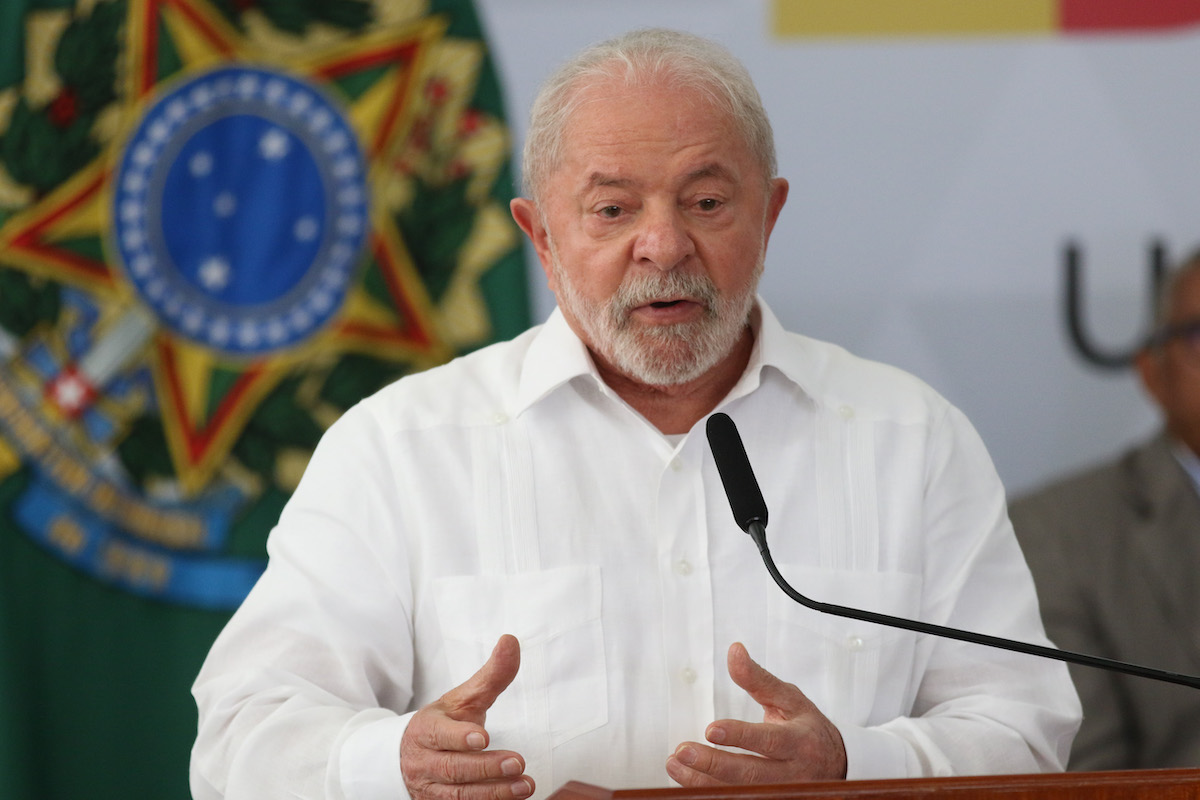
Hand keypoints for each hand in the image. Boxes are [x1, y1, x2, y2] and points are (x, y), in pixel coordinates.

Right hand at [401, 634, 534, 799]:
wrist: (406, 757)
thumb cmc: (442, 724)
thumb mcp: (461, 699)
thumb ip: (489, 676)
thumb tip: (511, 641)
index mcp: (426, 730)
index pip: (439, 736)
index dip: (459, 738)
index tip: (483, 737)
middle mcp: (425, 762)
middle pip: (454, 768)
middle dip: (486, 768)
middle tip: (517, 762)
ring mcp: (431, 789)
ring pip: (459, 795)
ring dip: (493, 793)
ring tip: (524, 785)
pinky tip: (512, 799)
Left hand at [666, 642, 846, 785]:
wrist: (836, 763)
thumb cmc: (806, 727)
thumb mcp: (789, 698)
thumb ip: (758, 678)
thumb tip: (734, 651)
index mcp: (799, 741)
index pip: (768, 741)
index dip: (739, 737)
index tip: (710, 729)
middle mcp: (793, 774)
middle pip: (751, 775)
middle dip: (713, 765)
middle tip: (682, 752)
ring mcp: (783, 794)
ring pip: (741, 793)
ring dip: (703, 783)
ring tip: (675, 766)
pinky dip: (711, 794)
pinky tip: (688, 782)